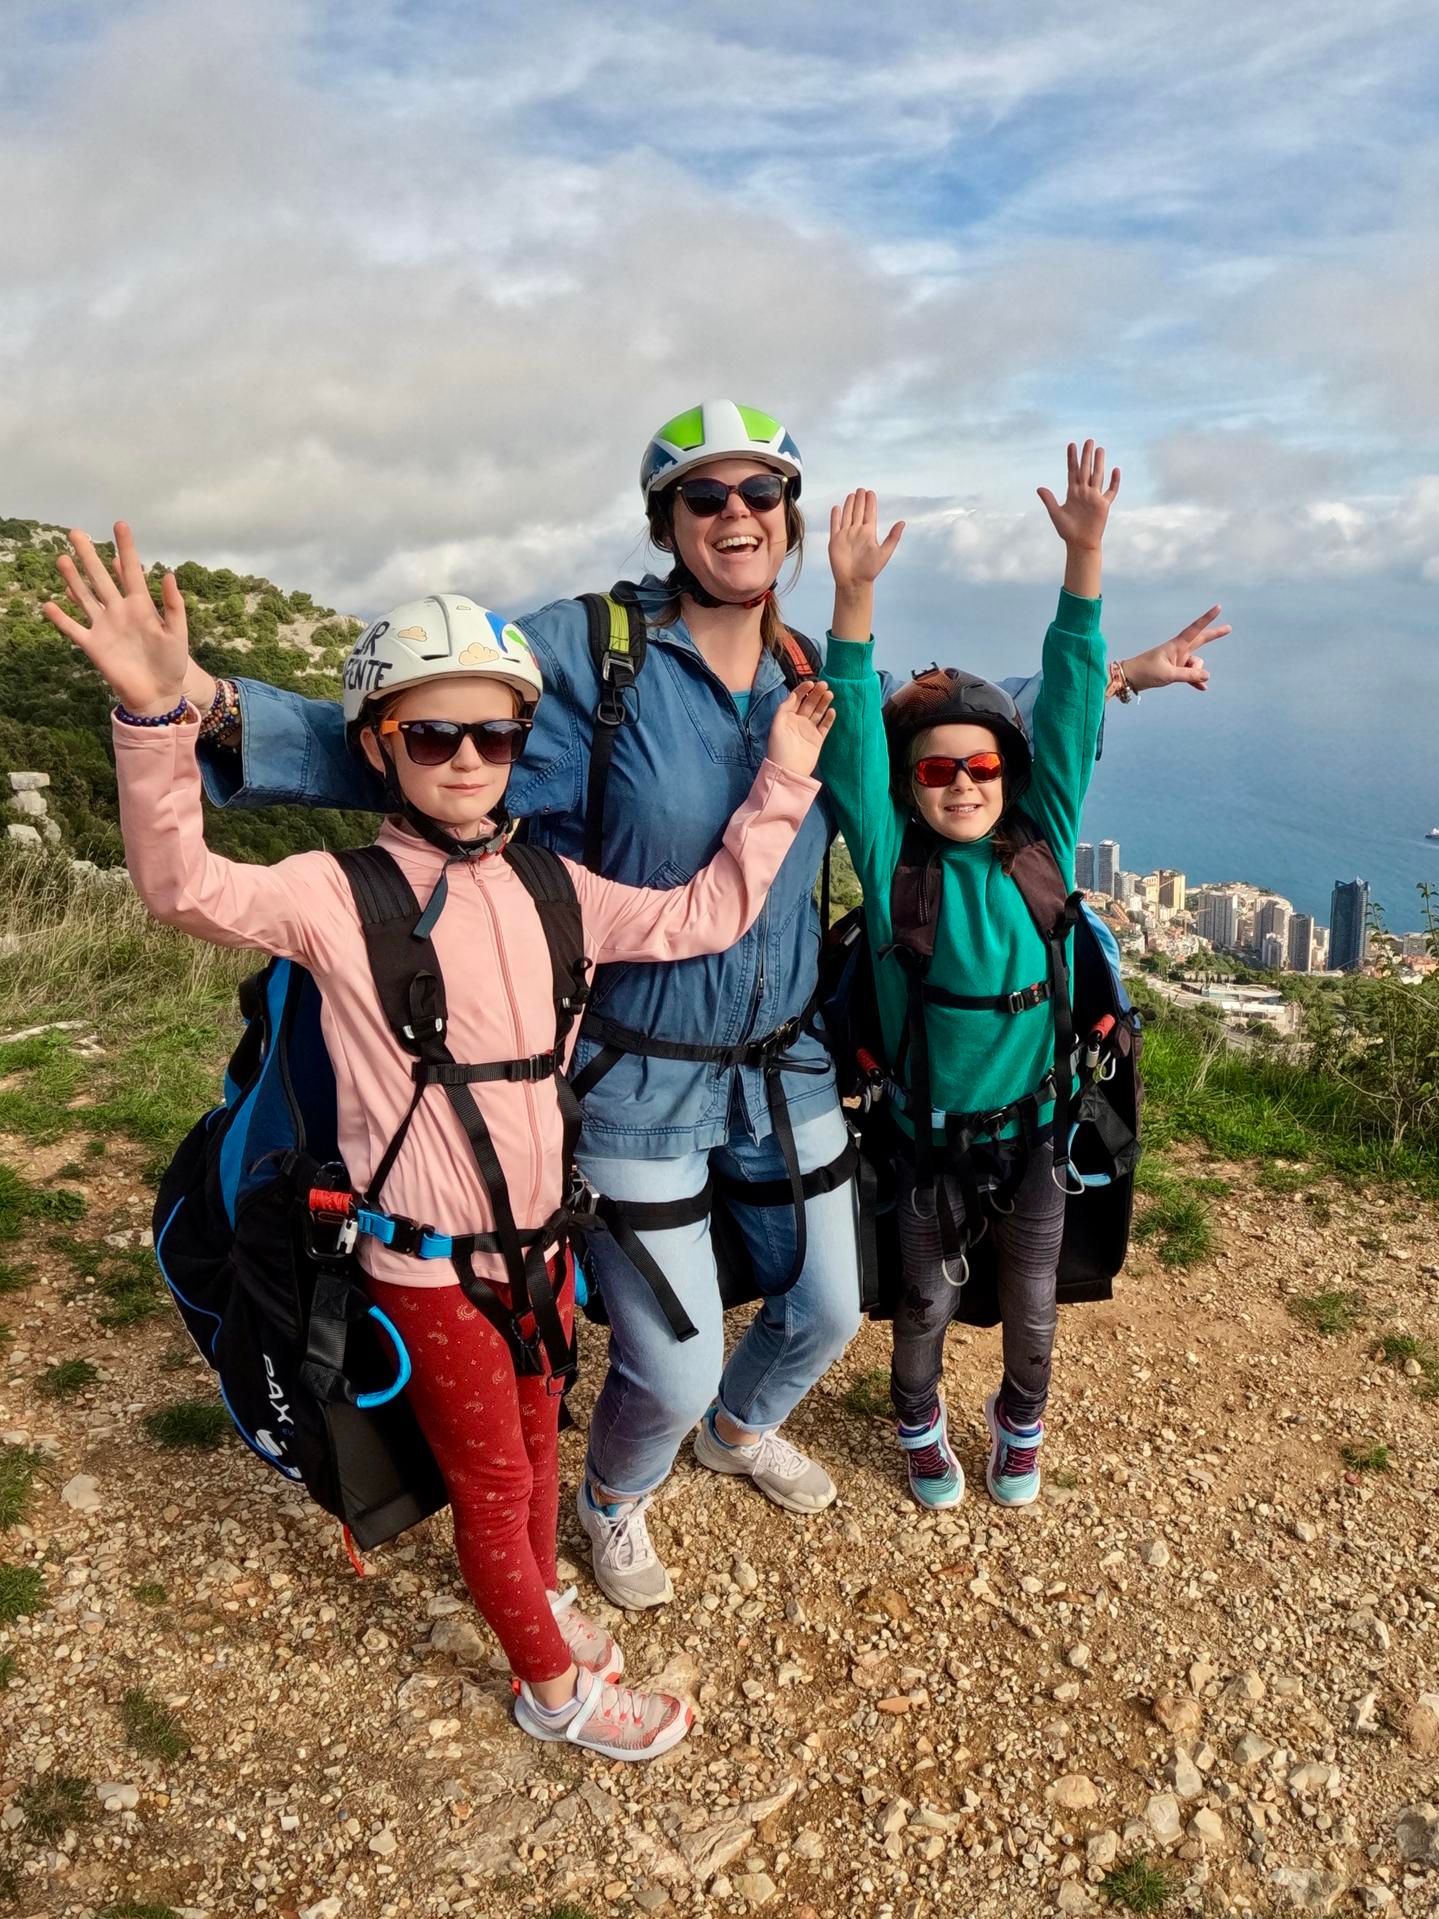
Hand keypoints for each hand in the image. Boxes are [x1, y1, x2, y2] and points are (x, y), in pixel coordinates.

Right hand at [42, 522, 189, 714]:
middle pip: (100, 577)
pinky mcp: (93, 645)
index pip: (131, 570)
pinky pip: (73, 629)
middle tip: (75, 532)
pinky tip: (48, 604)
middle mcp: (119, 611)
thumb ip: (173, 606)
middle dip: (89, 555)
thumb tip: (170, 575)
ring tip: (61, 558)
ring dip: (72, 579)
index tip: (119, 524)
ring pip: (84, 597)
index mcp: (141, 606)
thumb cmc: (172, 664)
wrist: (158, 694)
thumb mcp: (178, 633)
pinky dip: (61, 618)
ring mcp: (104, 627)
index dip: (126, 548)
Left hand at [766, 681, 835, 777]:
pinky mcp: (818, 739)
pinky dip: (829, 718)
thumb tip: (793, 694)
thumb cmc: (779, 749)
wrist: (788, 771)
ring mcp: (809, 730)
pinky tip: (832, 711)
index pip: (796, 699)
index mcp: (787, 717)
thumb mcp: (776, 726)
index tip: (811, 683)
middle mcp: (798, 721)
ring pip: (818, 712)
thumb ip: (784, 709)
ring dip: (824, 702)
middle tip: (825, 685)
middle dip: (816, 693)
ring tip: (830, 694)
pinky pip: (825, 726)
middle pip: (809, 703)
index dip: (803, 690)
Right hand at [828, 490, 904, 594]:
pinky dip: (835, 516)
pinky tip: (837, 508)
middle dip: (860, 500)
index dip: (870, 503)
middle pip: (858, 511)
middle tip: (861, 489)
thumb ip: (893, 537)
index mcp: (869, 533)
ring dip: (849, 505)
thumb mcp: (885, 552)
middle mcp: (857, 531)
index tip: (871, 492)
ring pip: (847, 515)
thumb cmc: (870, 569)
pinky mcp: (835, 540)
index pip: (870, 513)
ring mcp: (846, 535)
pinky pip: (835, 525)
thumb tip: (902, 522)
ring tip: (852, 495)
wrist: (854, 581)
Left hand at [1036, 440, 1119, 550]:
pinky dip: (1114, 481)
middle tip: (1089, 440)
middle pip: (1085, 470)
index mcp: (1072, 492)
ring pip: (1098, 476)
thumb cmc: (1067, 531)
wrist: (1080, 543)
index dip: (1072, 458)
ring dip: (1099, 463)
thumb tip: (1039, 488)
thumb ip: (1049, 500)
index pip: (1072, 471)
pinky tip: (1116, 470)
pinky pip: (1111, 491)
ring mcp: (1095, 497)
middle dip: (1086, 456)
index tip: (1071, 445)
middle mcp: (1084, 492)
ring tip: (1100, 449)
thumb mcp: (1056, 514)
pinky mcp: (1104, 505)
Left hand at [1121, 605, 1231, 693]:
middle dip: (1214, 635)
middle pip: (1201, 640)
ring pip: (1196, 665)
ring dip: (1194, 674)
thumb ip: (1189, 675)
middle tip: (1229, 628)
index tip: (1218, 607)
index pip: (1195, 629)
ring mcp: (1178, 660)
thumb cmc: (1146, 672)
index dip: (1207, 618)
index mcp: (1177, 645)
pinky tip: (1202, 688)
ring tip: (1177, 677)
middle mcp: (1179, 650)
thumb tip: (1207, 675)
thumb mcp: (1168, 674)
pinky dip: (1195, 681)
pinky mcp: (1175, 670)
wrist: (1130, 678)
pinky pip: (1191, 675)